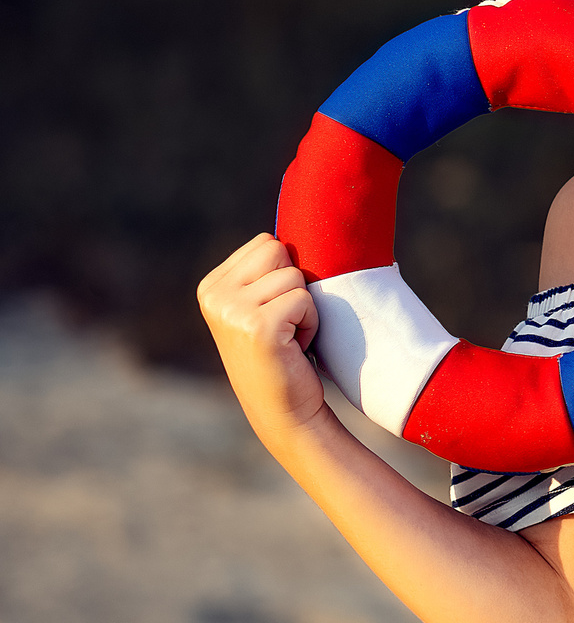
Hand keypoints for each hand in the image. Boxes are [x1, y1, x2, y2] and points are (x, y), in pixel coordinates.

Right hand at [198, 233, 330, 437]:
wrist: (285, 409)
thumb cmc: (285, 352)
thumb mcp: (262, 304)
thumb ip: (266, 269)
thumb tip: (303, 213)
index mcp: (212, 285)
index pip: (267, 242)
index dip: (285, 274)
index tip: (276, 311)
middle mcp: (214, 295)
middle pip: (280, 251)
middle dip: (296, 285)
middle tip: (285, 323)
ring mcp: (232, 310)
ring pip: (296, 276)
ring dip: (306, 307)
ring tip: (289, 336)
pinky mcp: (258, 326)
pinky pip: (306, 299)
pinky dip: (312, 322)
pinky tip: (295, 347)